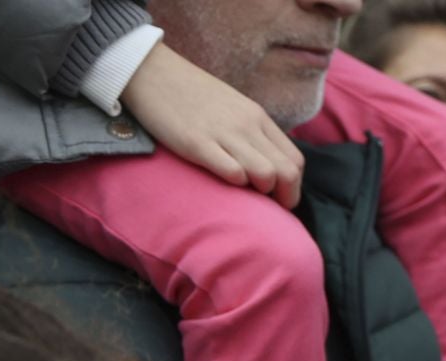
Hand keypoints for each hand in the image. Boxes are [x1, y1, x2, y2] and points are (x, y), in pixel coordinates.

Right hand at [119, 42, 304, 207]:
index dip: (293, 186)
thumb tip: (271, 166)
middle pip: (288, 173)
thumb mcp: (234, 108)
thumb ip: (253, 133)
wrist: (151, 70)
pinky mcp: (197, 143)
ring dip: (261, 192)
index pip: (295, 161)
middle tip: (268, 206)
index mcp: (258, 118)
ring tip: (245, 193)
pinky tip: (223, 182)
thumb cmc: (192, 95)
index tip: (279, 197)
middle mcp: (247, 125)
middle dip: (284, 197)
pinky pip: (233, 172)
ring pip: (267, 174)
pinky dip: (235, 184)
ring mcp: (223, 133)